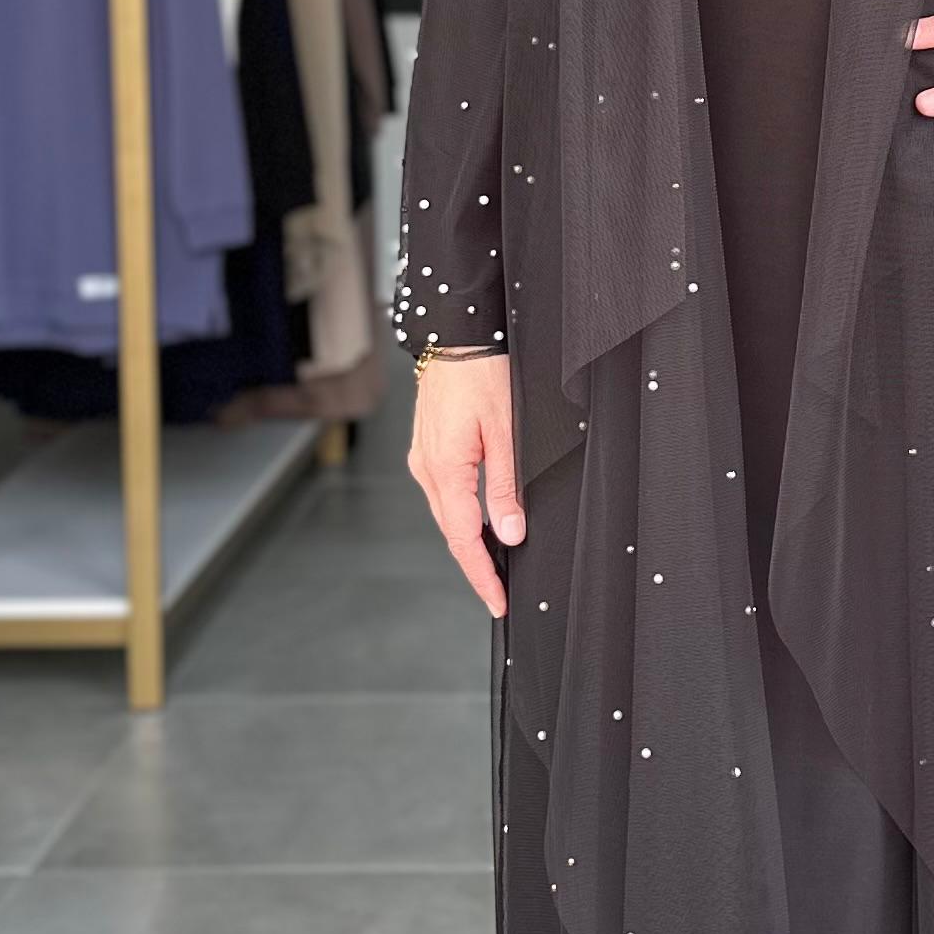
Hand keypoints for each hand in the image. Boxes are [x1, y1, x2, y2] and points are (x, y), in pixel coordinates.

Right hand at [407, 350, 521, 619]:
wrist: (455, 333)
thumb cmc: (482, 371)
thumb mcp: (506, 431)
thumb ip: (506, 487)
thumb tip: (510, 532)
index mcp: (445, 468)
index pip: (464, 538)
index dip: (482, 574)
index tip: (497, 600)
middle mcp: (427, 467)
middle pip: (451, 531)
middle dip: (474, 565)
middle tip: (497, 592)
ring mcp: (423, 457)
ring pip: (446, 513)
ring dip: (467, 540)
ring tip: (491, 564)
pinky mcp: (427, 447)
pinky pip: (443, 493)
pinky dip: (459, 514)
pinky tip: (476, 520)